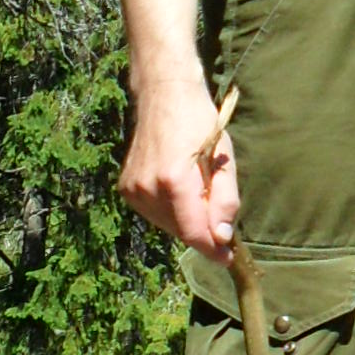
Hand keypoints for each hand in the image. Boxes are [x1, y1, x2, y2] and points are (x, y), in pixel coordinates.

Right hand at [119, 70, 240, 255]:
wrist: (164, 96)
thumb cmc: (200, 124)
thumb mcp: (224, 161)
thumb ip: (225, 202)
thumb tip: (221, 237)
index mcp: (174, 181)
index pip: (193, 232)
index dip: (213, 250)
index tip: (228, 258)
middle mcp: (148, 188)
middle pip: (181, 231)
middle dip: (202, 229)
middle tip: (217, 208)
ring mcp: (133, 190)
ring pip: (167, 225)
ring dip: (186, 220)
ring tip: (195, 189)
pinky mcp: (125, 189)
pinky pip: (154, 214)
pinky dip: (170, 210)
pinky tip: (178, 187)